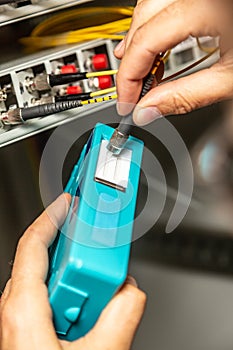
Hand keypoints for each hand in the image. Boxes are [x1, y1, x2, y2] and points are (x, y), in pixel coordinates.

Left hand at [0, 194, 145, 349]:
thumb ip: (122, 317)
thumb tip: (131, 290)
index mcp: (24, 309)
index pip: (34, 243)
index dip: (52, 215)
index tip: (68, 200)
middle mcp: (16, 311)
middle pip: (45, 260)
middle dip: (76, 250)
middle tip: (99, 250)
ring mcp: (20, 321)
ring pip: (49, 281)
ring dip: (77, 277)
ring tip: (99, 292)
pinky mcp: (28, 331)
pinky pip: (49, 299)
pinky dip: (71, 295)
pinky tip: (88, 309)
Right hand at [115, 0, 232, 124]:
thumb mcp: (230, 80)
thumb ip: (187, 96)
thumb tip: (147, 110)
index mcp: (207, 8)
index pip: (147, 39)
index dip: (129, 76)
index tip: (126, 102)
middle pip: (144, 18)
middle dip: (131, 60)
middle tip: (131, 93)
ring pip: (152, 8)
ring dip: (140, 42)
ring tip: (140, 73)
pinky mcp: (204, 1)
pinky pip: (168, 6)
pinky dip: (156, 29)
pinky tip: (157, 50)